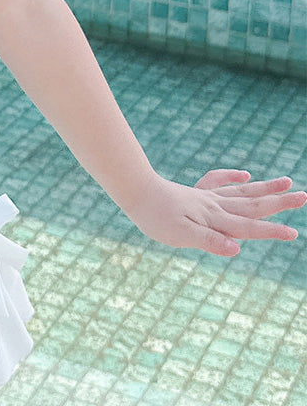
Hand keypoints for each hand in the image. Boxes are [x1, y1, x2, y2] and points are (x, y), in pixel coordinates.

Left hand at [122, 169, 305, 255]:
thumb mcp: (180, 235)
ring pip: (241, 192)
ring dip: (264, 188)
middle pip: (252, 204)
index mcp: (214, 219)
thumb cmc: (155, 216)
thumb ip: (210, 241)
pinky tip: (244, 175)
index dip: (271, 231)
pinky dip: (232, 177)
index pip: (249, 226)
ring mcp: (205, 197)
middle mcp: (214, 206)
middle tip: (304, 196)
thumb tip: (237, 248)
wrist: (134, 191)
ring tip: (286, 181)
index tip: (294, 232)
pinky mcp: (194, 192)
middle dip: (279, 203)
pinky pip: (217, 182)